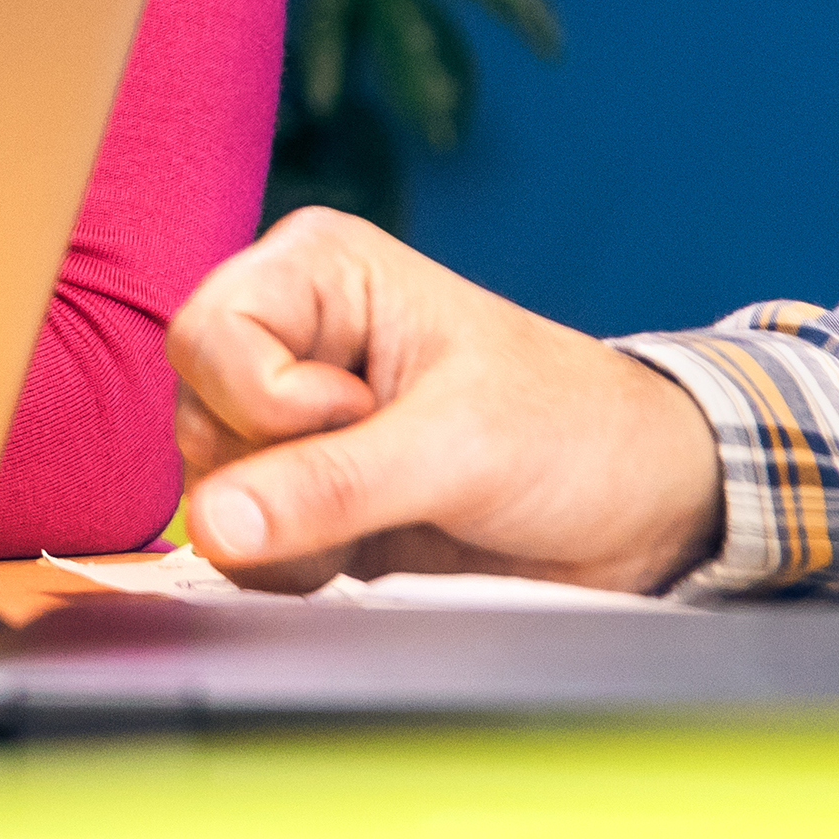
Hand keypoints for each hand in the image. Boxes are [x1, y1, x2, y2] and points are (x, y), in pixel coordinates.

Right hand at [169, 206, 724, 596]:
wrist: (643, 510)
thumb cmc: (575, 433)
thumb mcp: (457, 451)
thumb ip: (329, 486)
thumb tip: (212, 525)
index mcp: (317, 273)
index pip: (206, 336)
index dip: (269, 400)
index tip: (364, 415)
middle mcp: (289, 336)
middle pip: (195, 416)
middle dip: (279, 474)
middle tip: (387, 473)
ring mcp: (289, 422)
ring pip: (208, 487)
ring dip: (289, 531)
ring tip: (391, 510)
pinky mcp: (300, 495)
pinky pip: (239, 544)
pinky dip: (294, 565)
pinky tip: (367, 549)